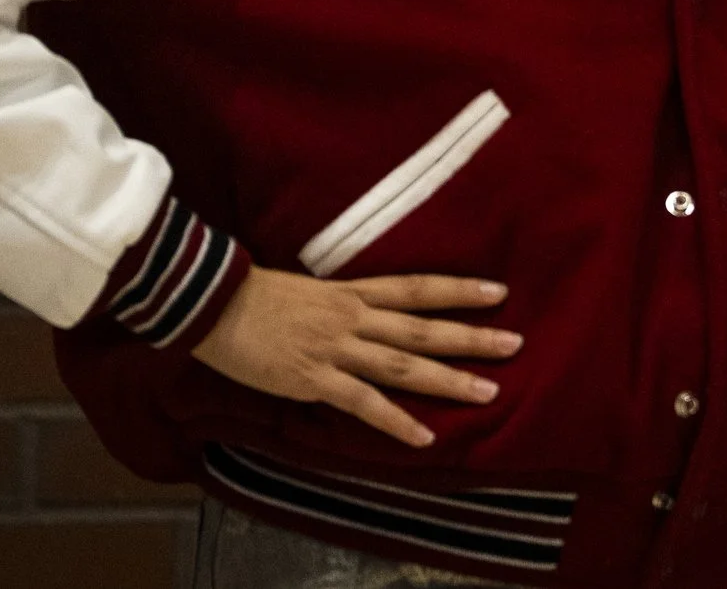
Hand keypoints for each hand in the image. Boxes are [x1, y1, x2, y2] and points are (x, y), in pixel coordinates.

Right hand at [193, 266, 520, 445]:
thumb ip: (341, 302)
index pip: (417, 288)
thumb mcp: (308, 289)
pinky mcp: (314, 379)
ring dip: (448, 380)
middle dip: (471, 337)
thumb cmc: (253, 296)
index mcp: (351, 292)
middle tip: (515, 343)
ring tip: (489, 391)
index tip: (499, 292)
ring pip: (404, 365)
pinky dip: (396, 422)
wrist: (211, 304)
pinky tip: (425, 437)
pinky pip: (364, 404)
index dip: (459, 289)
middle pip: (423, 328)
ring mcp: (336, 349)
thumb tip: (366, 311)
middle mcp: (353, 318)